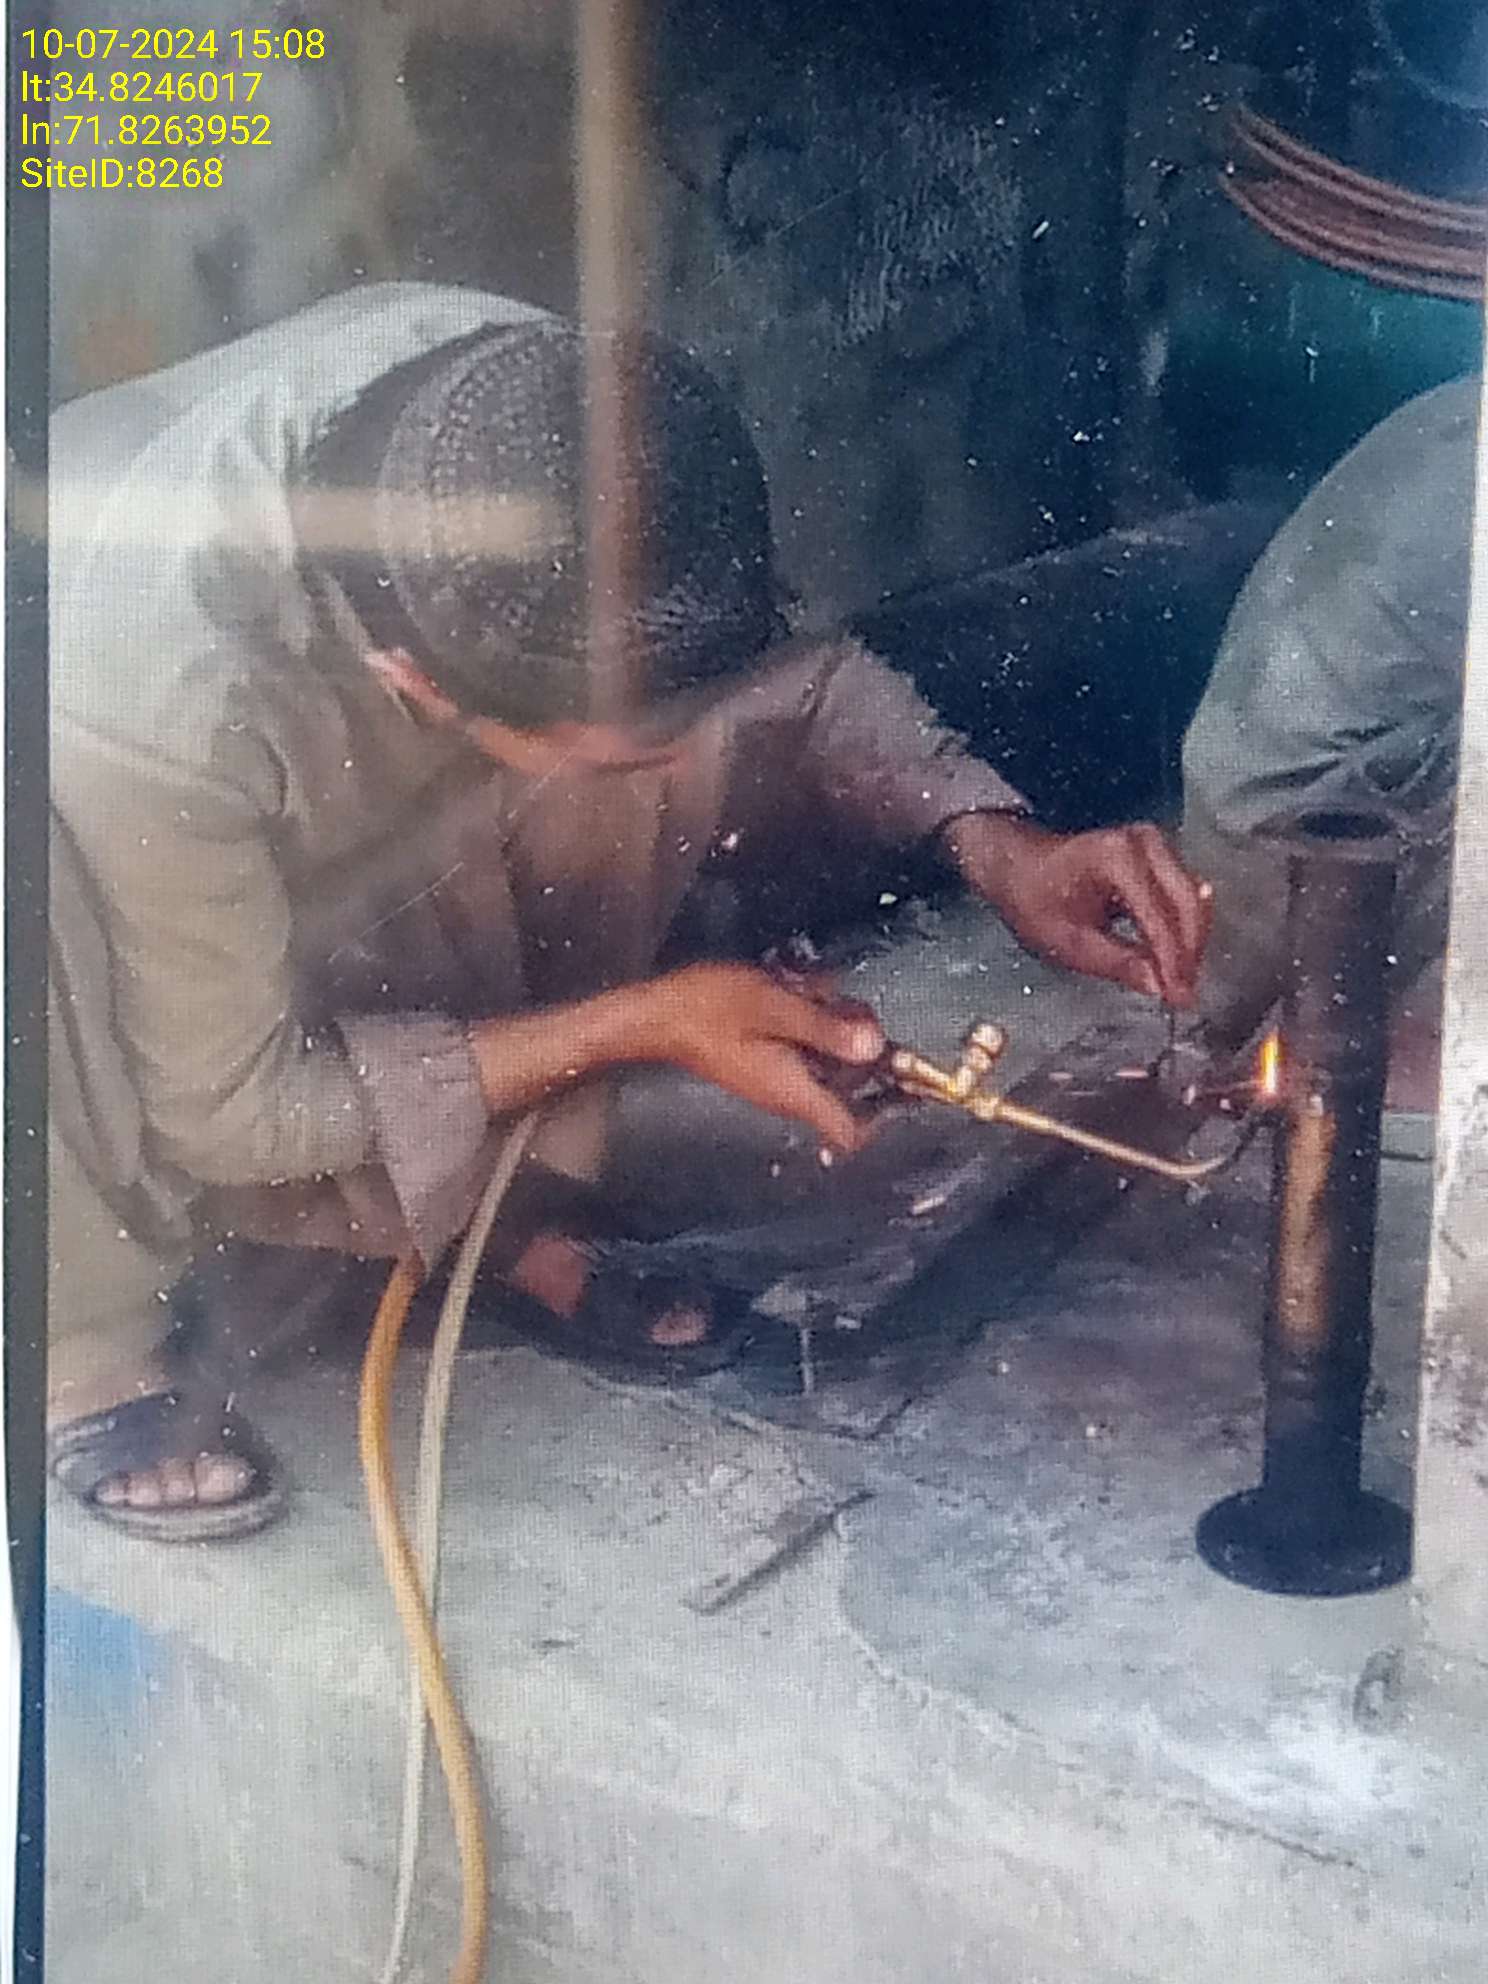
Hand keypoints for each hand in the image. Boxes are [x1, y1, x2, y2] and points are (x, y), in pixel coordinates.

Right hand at [631, 962, 885, 1150]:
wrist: (655, 1014)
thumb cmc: (706, 1010)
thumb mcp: (772, 1007)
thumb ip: (826, 1028)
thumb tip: (876, 1047)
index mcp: (794, 1090)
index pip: (849, 1131)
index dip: (883, 1112)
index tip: (900, 1075)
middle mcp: (789, 1092)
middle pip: (848, 1086)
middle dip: (859, 1046)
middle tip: (848, 1004)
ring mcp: (775, 1077)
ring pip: (828, 1061)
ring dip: (832, 1025)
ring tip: (812, 989)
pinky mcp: (765, 1060)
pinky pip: (804, 1048)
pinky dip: (808, 1022)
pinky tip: (793, 989)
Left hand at [945, 813, 1211, 1005]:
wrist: (1019, 866)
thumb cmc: (1034, 899)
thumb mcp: (1069, 943)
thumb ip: (1119, 963)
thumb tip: (1159, 985)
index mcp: (1117, 860)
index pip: (1160, 919)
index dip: (1173, 963)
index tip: (1179, 997)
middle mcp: (1143, 844)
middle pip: (1187, 905)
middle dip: (1189, 954)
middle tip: (1184, 995)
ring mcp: (1154, 844)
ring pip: (1192, 899)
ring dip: (1191, 942)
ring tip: (1180, 983)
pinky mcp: (1158, 854)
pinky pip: (1183, 893)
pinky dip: (1183, 926)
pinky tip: (1177, 957)